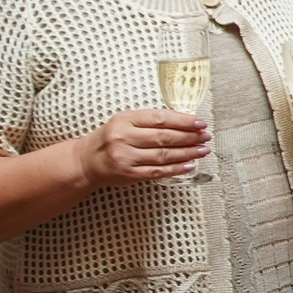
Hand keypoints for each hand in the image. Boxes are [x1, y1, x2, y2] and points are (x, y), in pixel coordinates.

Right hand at [76, 109, 208, 187]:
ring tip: (202, 150)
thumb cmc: (112, 138)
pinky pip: (158, 171)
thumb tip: (185, 121)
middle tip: (205, 136)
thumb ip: (151, 120)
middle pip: (164, 137)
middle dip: (189, 137)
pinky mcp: (128, 174)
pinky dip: (176, 168)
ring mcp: (125, 157)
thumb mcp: (126, 121)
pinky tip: (190, 165)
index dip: (183, 121)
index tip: (200, 122)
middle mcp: (123, 138)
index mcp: (124, 120)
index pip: (160, 118)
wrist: (87, 160)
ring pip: (163, 155)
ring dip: (187, 153)